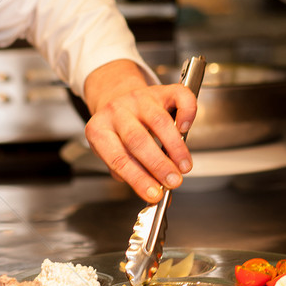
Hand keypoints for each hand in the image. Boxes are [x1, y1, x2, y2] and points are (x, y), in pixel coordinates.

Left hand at [82, 60, 198, 202]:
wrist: (116, 97)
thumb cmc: (116, 132)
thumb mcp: (111, 151)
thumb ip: (127, 170)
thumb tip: (151, 190)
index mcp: (99, 130)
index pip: (117, 158)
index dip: (137, 178)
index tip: (154, 194)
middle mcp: (117, 111)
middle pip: (137, 139)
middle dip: (158, 164)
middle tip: (173, 181)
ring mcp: (139, 98)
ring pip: (158, 121)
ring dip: (175, 147)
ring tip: (184, 167)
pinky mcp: (160, 91)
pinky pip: (178, 97)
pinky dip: (187, 113)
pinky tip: (186, 129)